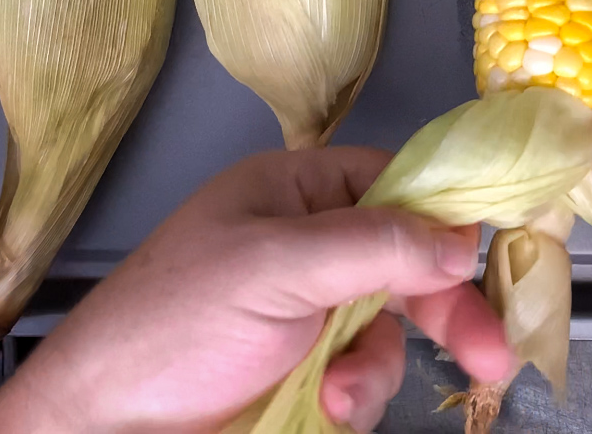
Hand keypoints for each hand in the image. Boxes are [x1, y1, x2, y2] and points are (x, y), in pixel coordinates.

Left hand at [0, 146, 510, 433]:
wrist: (101, 428)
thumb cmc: (172, 323)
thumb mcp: (275, 268)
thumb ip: (373, 247)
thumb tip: (462, 238)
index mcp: (297, 191)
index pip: (394, 183)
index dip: (444, 213)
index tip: (489, 251)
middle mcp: (310, 242)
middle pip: (406, 259)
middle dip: (443, 306)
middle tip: (490, 353)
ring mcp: (308, 309)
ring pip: (390, 326)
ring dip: (377, 365)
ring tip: (339, 398)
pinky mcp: (304, 369)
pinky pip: (362, 373)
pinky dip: (354, 396)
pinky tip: (325, 411)